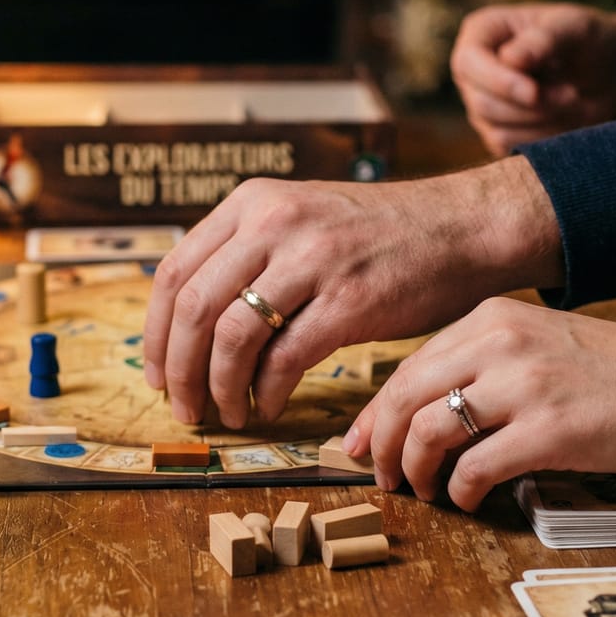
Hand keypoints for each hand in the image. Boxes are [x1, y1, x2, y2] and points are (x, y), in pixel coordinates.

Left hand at [142, 158, 562, 428]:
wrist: (460, 228)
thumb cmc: (377, 235)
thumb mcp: (299, 218)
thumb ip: (247, 253)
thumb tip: (190, 322)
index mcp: (252, 203)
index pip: (174, 272)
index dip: (155, 334)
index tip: (157, 375)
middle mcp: (274, 223)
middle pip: (193, 308)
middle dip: (179, 370)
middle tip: (185, 409)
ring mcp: (313, 260)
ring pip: (232, 336)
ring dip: (220, 387)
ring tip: (228, 413)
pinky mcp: (351, 300)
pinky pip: (285, 357)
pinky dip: (267, 391)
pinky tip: (269, 406)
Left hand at [345, 297, 615, 509]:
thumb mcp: (539, 343)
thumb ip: (482, 364)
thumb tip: (421, 410)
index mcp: (491, 318)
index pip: (408, 366)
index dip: (373, 412)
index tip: (357, 443)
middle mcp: (499, 342)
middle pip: (404, 397)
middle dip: (379, 444)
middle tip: (380, 477)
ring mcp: (523, 386)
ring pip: (428, 432)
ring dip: (415, 471)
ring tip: (425, 491)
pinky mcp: (548, 431)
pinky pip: (475, 468)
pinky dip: (461, 492)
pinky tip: (469, 500)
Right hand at [450, 3, 615, 157]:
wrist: (611, 74)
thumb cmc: (591, 41)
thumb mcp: (575, 28)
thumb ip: (544, 39)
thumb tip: (510, 59)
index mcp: (482, 32)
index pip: (468, 63)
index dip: (498, 81)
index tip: (535, 92)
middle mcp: (473, 71)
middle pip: (482, 102)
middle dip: (531, 106)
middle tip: (573, 94)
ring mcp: (482, 105)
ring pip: (497, 130)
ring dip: (543, 122)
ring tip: (573, 99)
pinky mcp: (498, 134)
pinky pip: (512, 148)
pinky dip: (544, 138)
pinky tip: (566, 119)